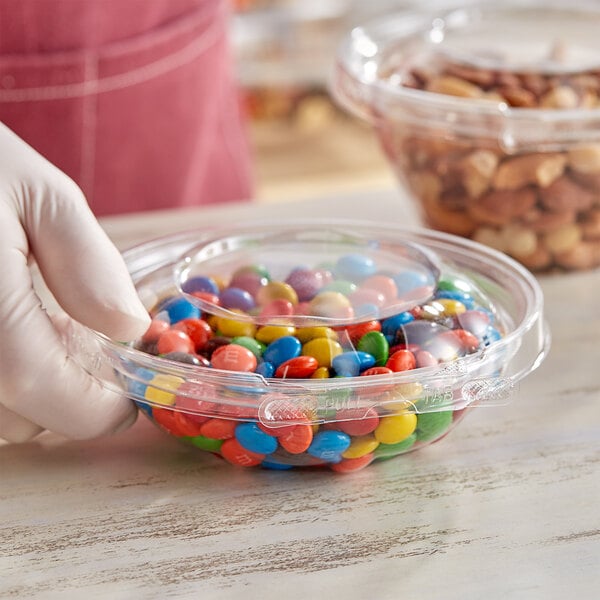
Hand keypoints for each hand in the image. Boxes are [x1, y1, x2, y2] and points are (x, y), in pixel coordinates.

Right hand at [0, 123, 149, 442]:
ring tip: (39, 333)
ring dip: (26, 393)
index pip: (46, 391)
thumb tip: (128, 328)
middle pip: (18, 419)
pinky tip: (4, 333)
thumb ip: (87, 264)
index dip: (99, 409)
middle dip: (65, 397)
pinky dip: (0, 380)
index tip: (129, 399)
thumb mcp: (40, 195)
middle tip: (85, 351)